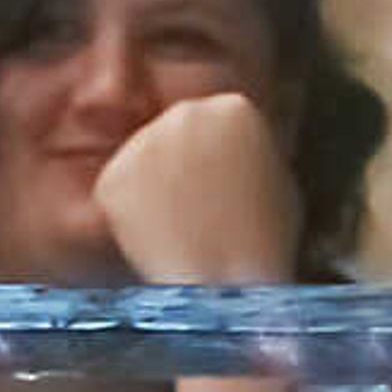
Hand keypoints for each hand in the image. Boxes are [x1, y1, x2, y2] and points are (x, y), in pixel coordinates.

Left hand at [93, 93, 301, 284]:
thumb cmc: (264, 242)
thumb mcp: (279, 179)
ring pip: (146, 163)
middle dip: (183, 164)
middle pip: (178, 134)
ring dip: (156, 189)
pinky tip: (159, 239)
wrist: (227, 283)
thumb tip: (235, 154)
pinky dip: (130, 216)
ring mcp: (144, 142)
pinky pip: (120, 192)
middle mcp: (186, 113)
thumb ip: (251, 154)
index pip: (219, 122)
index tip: (223, 187)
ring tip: (182, 230)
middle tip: (197, 210)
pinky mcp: (112, 176)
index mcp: (234, 109)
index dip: (220, 159)